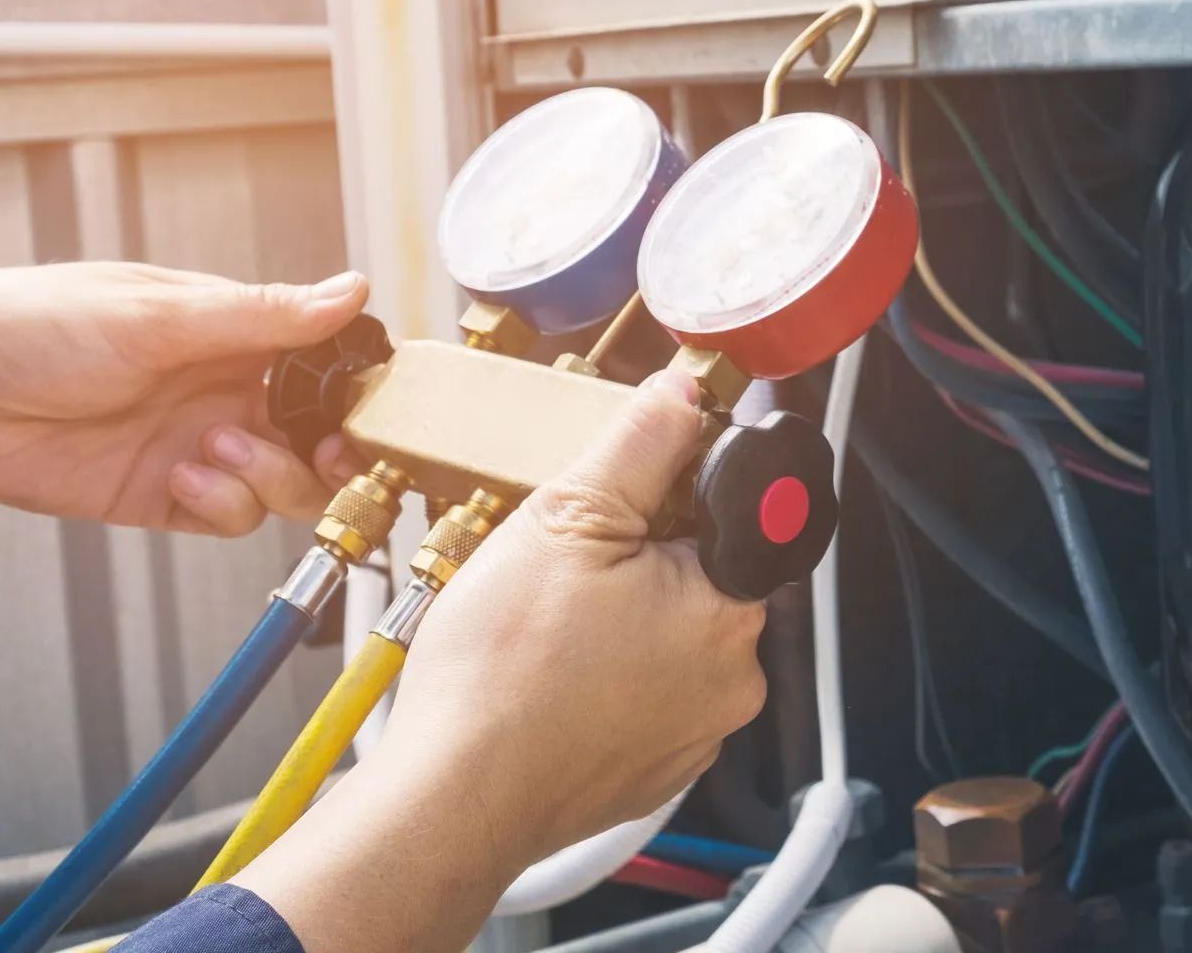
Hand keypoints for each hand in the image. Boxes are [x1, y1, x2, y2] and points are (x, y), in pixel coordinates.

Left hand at [0, 262, 371, 533]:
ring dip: (270, 474)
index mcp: (230, 330)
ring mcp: (196, 443)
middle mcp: (222, 386)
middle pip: (316, 432)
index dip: (355, 387)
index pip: (321, 360)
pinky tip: (182, 476)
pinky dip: (222, 502)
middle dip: (331, 447)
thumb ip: (260, 315)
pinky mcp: (163, 495)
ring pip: (284, 481)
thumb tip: (348, 289)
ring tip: (220, 451)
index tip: (370, 405)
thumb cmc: (27, 324)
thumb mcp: (156, 314)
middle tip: (326, 450)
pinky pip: (229, 516)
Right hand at [238, 370, 766, 952]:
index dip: (679, 493)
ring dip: (621, 618)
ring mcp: (696, 733)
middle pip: (702, 575)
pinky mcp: (654, 770)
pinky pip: (643, 696)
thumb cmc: (503, 674)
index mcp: (730, 608)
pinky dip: (604, 678)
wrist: (452, 796)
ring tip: (547, 621)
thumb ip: (639, 443)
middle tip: (569, 562)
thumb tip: (684, 394)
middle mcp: (735, 679)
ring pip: (669, 637)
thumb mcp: (567, 518)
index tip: (629, 499)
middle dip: (642, 555)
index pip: (739, 517)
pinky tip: (548, 670)